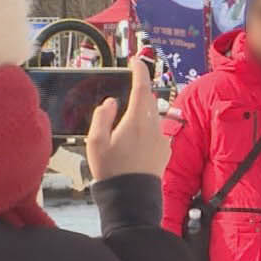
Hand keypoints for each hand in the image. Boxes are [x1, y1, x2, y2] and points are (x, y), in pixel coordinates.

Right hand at [86, 59, 166, 180]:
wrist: (132, 198)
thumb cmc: (111, 170)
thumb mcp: (96, 142)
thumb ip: (102, 116)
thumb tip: (111, 101)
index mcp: (137, 121)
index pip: (142, 87)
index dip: (140, 71)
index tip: (136, 61)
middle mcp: (154, 127)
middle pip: (149, 100)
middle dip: (140, 92)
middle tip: (128, 89)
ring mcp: (162, 139)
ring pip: (153, 116)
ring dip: (142, 112)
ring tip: (125, 123)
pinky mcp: (164, 151)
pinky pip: (156, 132)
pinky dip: (146, 129)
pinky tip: (134, 143)